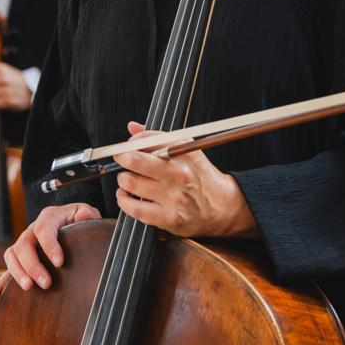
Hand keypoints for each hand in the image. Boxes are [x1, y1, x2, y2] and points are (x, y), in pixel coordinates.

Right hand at [0, 202, 101, 303]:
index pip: (44, 229)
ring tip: (28, 288)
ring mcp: (24, 246)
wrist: (73, 226)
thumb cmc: (81, 221)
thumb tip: (83, 216)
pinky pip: (6, 272)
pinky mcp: (20, 261)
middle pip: (24, 245)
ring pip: (12, 256)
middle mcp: (32, 230)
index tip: (60, 263)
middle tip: (47, 283)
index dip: (50, 246)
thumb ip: (88, 214)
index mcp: (48, 217)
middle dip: (33, 265)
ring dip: (17, 273)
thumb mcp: (88, 214)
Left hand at [111, 122, 257, 238]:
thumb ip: (157, 138)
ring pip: (130, 183)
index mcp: (183, 152)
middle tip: (121, 161)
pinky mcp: (169, 218)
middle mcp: (178, 172)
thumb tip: (132, 127)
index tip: (128, 147)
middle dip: (121, 158)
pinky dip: (123, 201)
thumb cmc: (202, 177)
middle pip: (133, 160)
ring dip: (122, 180)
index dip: (131, 142)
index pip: (146, 139)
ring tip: (127, 180)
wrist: (224, 206)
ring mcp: (173, 196)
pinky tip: (126, 196)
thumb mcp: (187, 150)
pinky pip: (135, 208)